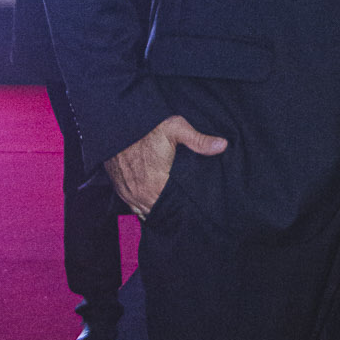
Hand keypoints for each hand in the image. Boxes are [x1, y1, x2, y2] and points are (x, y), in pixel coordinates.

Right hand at [105, 113, 226, 217]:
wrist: (115, 124)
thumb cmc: (146, 127)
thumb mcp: (175, 128)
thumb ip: (199, 140)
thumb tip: (223, 145)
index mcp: (157, 184)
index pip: (173, 208)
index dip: (183, 210)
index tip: (192, 210)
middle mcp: (141, 193)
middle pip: (159, 212)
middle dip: (171, 213)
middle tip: (185, 214)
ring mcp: (128, 192)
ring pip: (145, 212)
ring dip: (156, 212)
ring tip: (170, 214)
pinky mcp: (119, 188)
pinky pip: (131, 207)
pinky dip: (141, 209)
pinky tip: (151, 208)